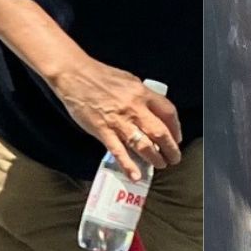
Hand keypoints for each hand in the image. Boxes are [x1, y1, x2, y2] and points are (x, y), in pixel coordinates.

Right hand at [48, 56, 180, 180]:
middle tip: (173, 158)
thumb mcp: (128, 81)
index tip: (176, 138)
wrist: (74, 74)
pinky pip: (119, 152)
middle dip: (170, 149)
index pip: (168, 113)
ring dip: (154, 158)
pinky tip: (135, 175)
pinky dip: (129, 165)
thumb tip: (152, 112)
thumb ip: (141, 96)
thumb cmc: (99, 76)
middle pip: (160, 133)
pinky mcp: (103, 131)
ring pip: (143, 145)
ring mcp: (119, 121)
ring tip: (159, 165)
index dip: (176, 129)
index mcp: (142, 93)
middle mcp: (134, 108)